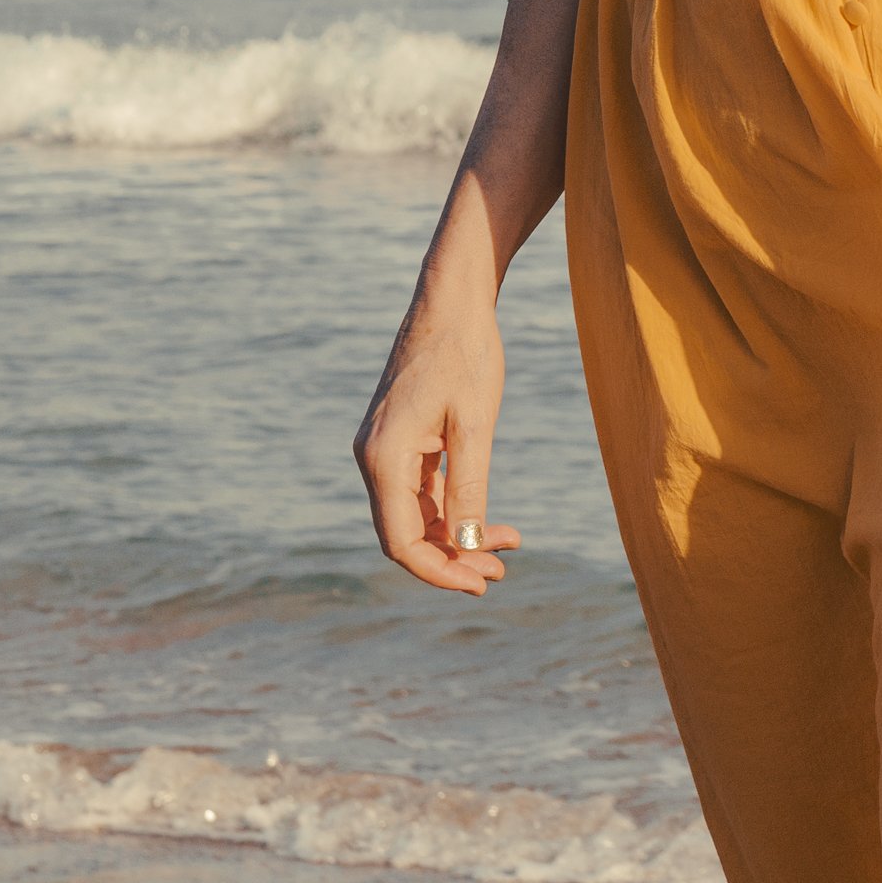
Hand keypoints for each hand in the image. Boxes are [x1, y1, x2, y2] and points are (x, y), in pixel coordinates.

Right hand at [353, 291, 522, 596]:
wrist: (452, 299)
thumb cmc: (465, 353)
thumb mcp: (475, 425)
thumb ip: (469, 489)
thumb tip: (469, 548)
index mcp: (383, 457)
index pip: (401, 541)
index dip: (439, 571)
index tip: (481, 583)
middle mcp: (374, 458)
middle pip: (406, 533)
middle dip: (453, 558)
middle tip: (502, 572)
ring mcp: (384, 449)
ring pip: (415, 514)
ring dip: (456, 536)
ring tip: (507, 550)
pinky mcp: (401, 440)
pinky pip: (420, 490)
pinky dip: (452, 508)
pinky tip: (489, 520)